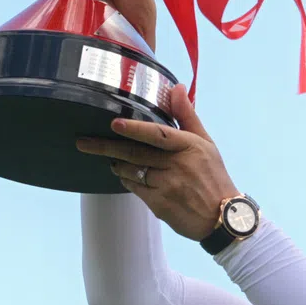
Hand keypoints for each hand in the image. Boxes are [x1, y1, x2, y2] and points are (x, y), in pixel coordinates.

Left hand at [76, 84, 239, 241]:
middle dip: (106, 147)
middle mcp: (177, 165)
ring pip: (131, 170)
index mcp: (189, 146)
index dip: (135, 129)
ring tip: (107, 156)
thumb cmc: (213, 175)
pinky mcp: (159, 204)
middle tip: (83, 142)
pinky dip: (125, 179)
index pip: (158, 134)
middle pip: (135, 153)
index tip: (114, 124)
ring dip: (115, 163)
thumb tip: (178, 87)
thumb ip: (187, 115)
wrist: (222, 217)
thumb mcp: (206, 142)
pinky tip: (122, 173)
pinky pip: (134, 188)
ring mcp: (166, 186)